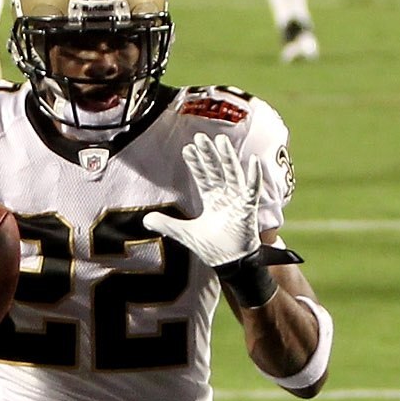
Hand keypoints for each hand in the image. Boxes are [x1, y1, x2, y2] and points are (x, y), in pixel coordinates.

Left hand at [141, 133, 271, 268]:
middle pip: (217, 170)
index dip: (196, 163)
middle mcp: (225, 197)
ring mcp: (238, 201)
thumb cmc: (213, 247)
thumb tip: (145, 220)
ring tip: (222, 141)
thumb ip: (167, 225)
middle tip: (200, 137)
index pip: (203, 176)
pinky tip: (253, 161)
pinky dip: (254, 176)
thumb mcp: (185, 233)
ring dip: (228, 158)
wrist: (230, 264)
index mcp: (212, 200)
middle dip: (209, 154)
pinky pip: (252, 190)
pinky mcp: (248, 209)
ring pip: (233, 174)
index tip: (188, 148)